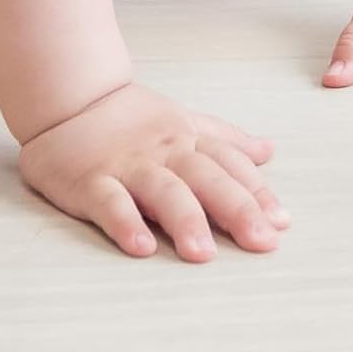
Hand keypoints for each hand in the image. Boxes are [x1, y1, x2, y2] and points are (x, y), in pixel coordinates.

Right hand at [18, 83, 287, 261]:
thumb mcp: (186, 121)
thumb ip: (226, 140)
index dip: (257, 193)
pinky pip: (109, 203)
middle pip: (208, 180)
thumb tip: (268, 151)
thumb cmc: (133, 118)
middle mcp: (166, 153)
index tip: (281, 223)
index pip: (231, 166)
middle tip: (262, 242)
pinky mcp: (89, 181)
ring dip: (186, 221)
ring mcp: (128, 166)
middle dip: (238, 210)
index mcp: (190, 140)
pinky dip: (125, 224)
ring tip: (204, 255)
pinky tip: (141, 247)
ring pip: (163, 192)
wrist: (72, 97)